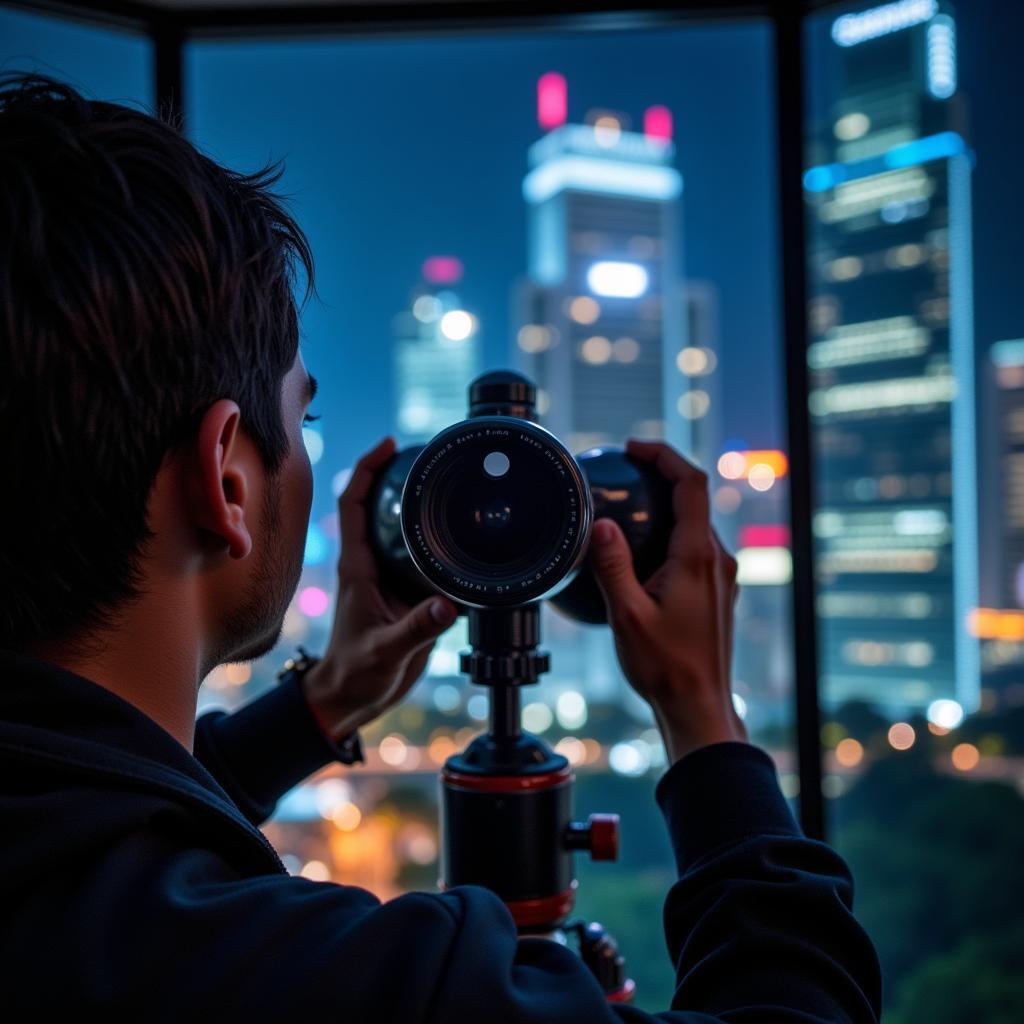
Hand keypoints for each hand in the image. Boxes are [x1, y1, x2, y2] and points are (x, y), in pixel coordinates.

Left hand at [301, 436, 458, 739]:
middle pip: (378, 504)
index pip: (354, 503)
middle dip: (396, 471)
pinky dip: (441, 536)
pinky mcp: (410, 594)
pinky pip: (424, 554)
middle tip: (427, 449)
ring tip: (449, 477)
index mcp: (358, 567)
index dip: (367, 468)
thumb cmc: (357, 673)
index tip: (390, 444)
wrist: (353, 698)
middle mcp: (372, 564)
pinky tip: (464, 533)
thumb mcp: (386, 651)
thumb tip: (448, 605)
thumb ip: (416, 629)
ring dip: (420, 501)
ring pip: (402, 527)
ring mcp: (391, 577)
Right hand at [587, 438, 746, 764]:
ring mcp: (721, 576)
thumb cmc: (665, 667)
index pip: (690, 483)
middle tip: (622, 471)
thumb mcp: (627, 616)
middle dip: (660, 475)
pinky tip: (639, 552)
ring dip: (664, 506)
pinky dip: (668, 534)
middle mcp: (716, 560)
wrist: (699, 707)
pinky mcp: (716, 591)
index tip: (633, 447)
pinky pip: (694, 548)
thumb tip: (600, 525)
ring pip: (694, 524)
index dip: (663, 455)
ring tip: (627, 505)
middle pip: (694, 498)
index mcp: (698, 557)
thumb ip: (612, 567)